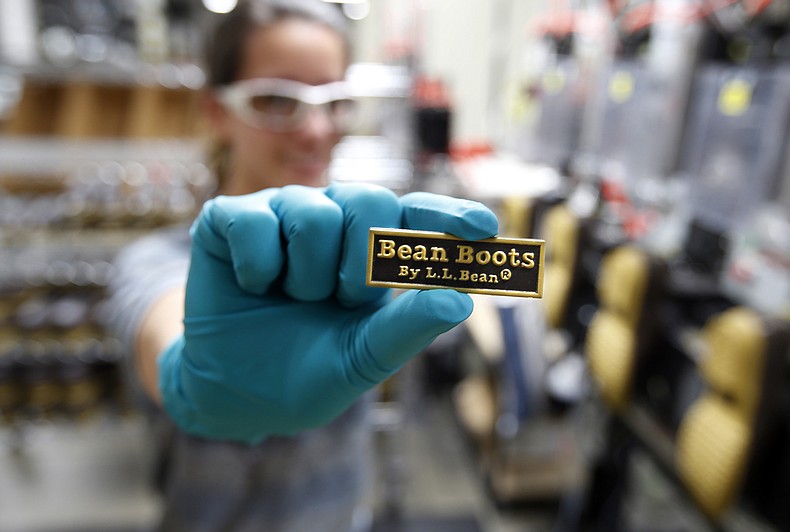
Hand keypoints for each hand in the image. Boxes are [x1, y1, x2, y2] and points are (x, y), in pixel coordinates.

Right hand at [158, 183, 497, 442]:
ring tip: (294, 299)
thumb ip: (408, 329)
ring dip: (307, 276)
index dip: (449, 216)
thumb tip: (460, 300)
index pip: (418, 216)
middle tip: (343, 300)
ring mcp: (283, 213)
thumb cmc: (305, 370)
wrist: (235, 394)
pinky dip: (259, 269)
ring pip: (314, 214)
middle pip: (370, 199)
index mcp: (373, 249)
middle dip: (361, 263)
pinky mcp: (232, 218)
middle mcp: (333, 219)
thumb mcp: (362, 358)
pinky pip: (256, 222)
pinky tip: (254, 287)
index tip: (483, 229)